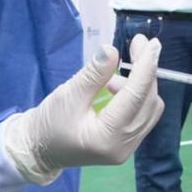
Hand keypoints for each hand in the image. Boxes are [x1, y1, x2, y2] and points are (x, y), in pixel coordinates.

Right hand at [0, 36, 163, 184]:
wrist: (41, 149)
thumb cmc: (50, 123)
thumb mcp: (69, 95)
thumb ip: (93, 74)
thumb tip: (112, 51)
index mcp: (107, 138)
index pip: (135, 97)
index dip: (145, 67)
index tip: (151, 43)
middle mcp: (124, 147)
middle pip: (149, 102)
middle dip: (145, 71)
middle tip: (137, 44)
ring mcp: (128, 148)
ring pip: (150, 108)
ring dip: (140, 84)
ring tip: (110, 80)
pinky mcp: (128, 144)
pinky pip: (144, 115)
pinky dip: (137, 96)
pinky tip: (116, 90)